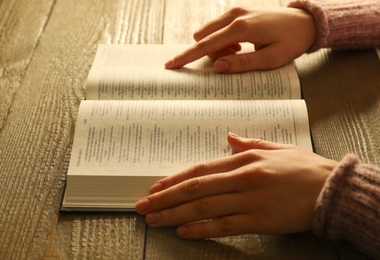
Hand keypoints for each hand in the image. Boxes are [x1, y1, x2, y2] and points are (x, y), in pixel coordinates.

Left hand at [136, 133, 337, 238]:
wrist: (333, 189)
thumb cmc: (305, 169)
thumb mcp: (276, 149)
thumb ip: (248, 144)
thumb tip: (227, 138)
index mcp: (245, 159)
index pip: (200, 169)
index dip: (175, 179)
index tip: (156, 188)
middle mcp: (243, 177)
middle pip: (195, 188)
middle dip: (166, 198)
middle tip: (144, 206)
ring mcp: (250, 199)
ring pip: (204, 207)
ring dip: (175, 214)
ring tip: (155, 220)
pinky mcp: (260, 220)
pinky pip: (224, 225)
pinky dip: (202, 229)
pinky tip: (184, 232)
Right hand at [165, 7, 316, 72]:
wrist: (305, 22)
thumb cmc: (290, 42)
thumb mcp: (270, 60)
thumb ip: (242, 64)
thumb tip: (217, 67)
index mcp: (241, 28)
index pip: (206, 45)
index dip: (187, 57)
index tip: (170, 65)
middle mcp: (234, 15)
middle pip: (203, 38)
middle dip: (208, 54)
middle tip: (232, 61)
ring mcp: (234, 10)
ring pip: (208, 32)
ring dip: (215, 47)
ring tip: (239, 52)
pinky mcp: (237, 11)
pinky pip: (217, 27)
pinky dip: (221, 39)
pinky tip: (239, 44)